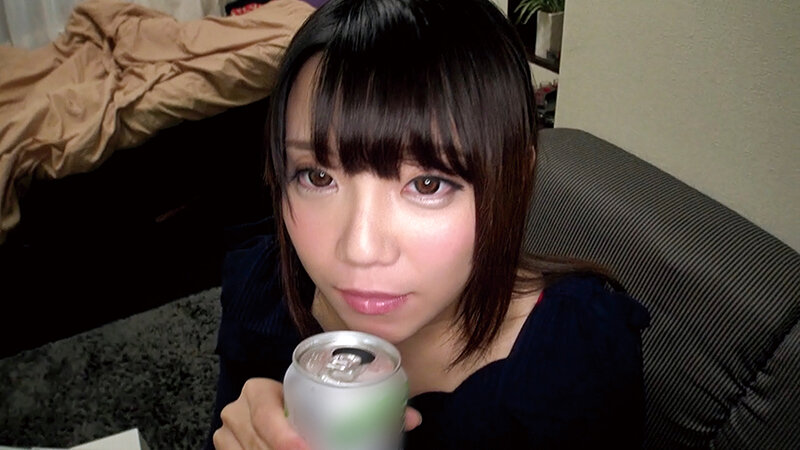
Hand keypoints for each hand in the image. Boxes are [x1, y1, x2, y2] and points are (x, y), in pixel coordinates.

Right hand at [213, 377, 422, 449]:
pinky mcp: (226, 449)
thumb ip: (365, 406)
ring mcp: (228, 434)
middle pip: (259, 443)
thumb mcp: (322, 400)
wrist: (271, 412)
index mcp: (259, 391)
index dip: (285, 437)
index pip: (266, 414)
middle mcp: (238, 411)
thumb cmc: (301, 404)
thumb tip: (412, 418)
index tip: (308, 449)